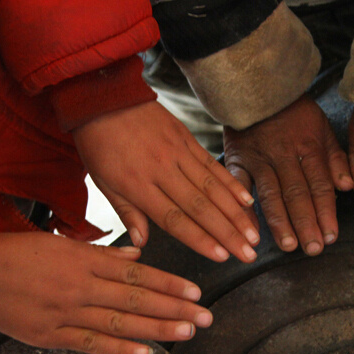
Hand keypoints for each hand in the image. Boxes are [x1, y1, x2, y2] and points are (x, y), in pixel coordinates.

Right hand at [0, 233, 211, 353]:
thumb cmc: (17, 253)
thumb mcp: (62, 243)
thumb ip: (101, 253)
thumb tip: (136, 256)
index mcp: (85, 261)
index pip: (138, 274)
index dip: (169, 284)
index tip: (195, 292)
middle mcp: (81, 287)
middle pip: (136, 299)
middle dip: (174, 309)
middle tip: (206, 317)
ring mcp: (66, 313)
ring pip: (120, 322)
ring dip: (156, 329)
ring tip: (187, 332)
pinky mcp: (50, 336)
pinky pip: (91, 343)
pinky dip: (119, 350)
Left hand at [73, 101, 258, 262]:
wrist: (105, 96)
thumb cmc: (100, 144)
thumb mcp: (103, 182)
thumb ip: (127, 213)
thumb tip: (142, 244)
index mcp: (138, 185)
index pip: (175, 219)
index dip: (200, 240)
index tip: (221, 257)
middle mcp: (163, 170)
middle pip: (201, 208)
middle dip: (228, 233)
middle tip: (249, 254)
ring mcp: (178, 153)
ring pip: (213, 189)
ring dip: (236, 214)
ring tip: (254, 235)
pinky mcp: (187, 139)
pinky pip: (213, 166)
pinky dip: (232, 184)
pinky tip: (248, 201)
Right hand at [224, 95, 351, 255]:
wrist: (256, 87)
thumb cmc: (294, 111)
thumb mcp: (322, 127)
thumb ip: (336, 158)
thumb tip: (350, 186)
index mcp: (309, 147)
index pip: (320, 185)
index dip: (327, 212)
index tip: (332, 236)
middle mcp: (284, 155)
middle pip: (297, 194)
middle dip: (307, 223)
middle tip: (314, 249)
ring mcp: (259, 159)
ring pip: (271, 195)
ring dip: (280, 222)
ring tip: (289, 246)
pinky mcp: (236, 160)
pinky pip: (238, 186)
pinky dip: (243, 207)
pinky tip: (250, 229)